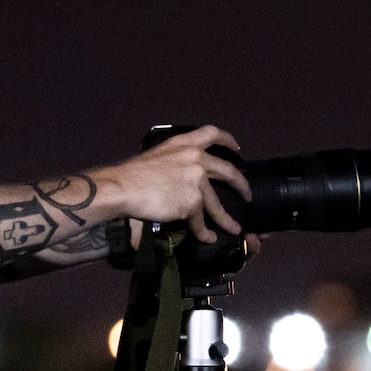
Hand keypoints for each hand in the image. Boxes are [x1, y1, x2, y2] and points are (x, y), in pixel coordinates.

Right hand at [97, 126, 252, 243]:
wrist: (123, 188)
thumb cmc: (131, 175)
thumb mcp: (157, 157)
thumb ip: (174, 163)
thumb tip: (179, 180)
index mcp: (183, 143)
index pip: (212, 134)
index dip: (228, 140)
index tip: (237, 149)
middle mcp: (195, 157)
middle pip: (227, 170)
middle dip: (241, 184)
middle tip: (246, 193)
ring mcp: (196, 179)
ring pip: (216, 203)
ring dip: (226, 218)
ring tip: (234, 228)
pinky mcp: (193, 201)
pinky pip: (201, 220)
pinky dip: (204, 231)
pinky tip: (208, 237)